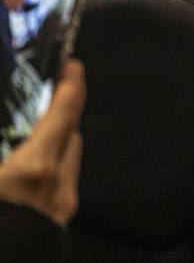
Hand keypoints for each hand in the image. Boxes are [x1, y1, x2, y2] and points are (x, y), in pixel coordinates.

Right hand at [0, 59, 84, 224]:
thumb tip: (10, 127)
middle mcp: (57, 186)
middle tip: (46, 96)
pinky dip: (51, 168)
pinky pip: (62, 183)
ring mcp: (62, 207)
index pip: (65, 113)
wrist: (5, 260)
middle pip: (72, 134)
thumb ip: (6, 136)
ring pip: (69, 160)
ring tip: (33, 132)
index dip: (71, 84)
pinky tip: (27, 168)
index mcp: (33, 169)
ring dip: (56, 143)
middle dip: (61, 114)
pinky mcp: (59, 223)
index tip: (73, 65)